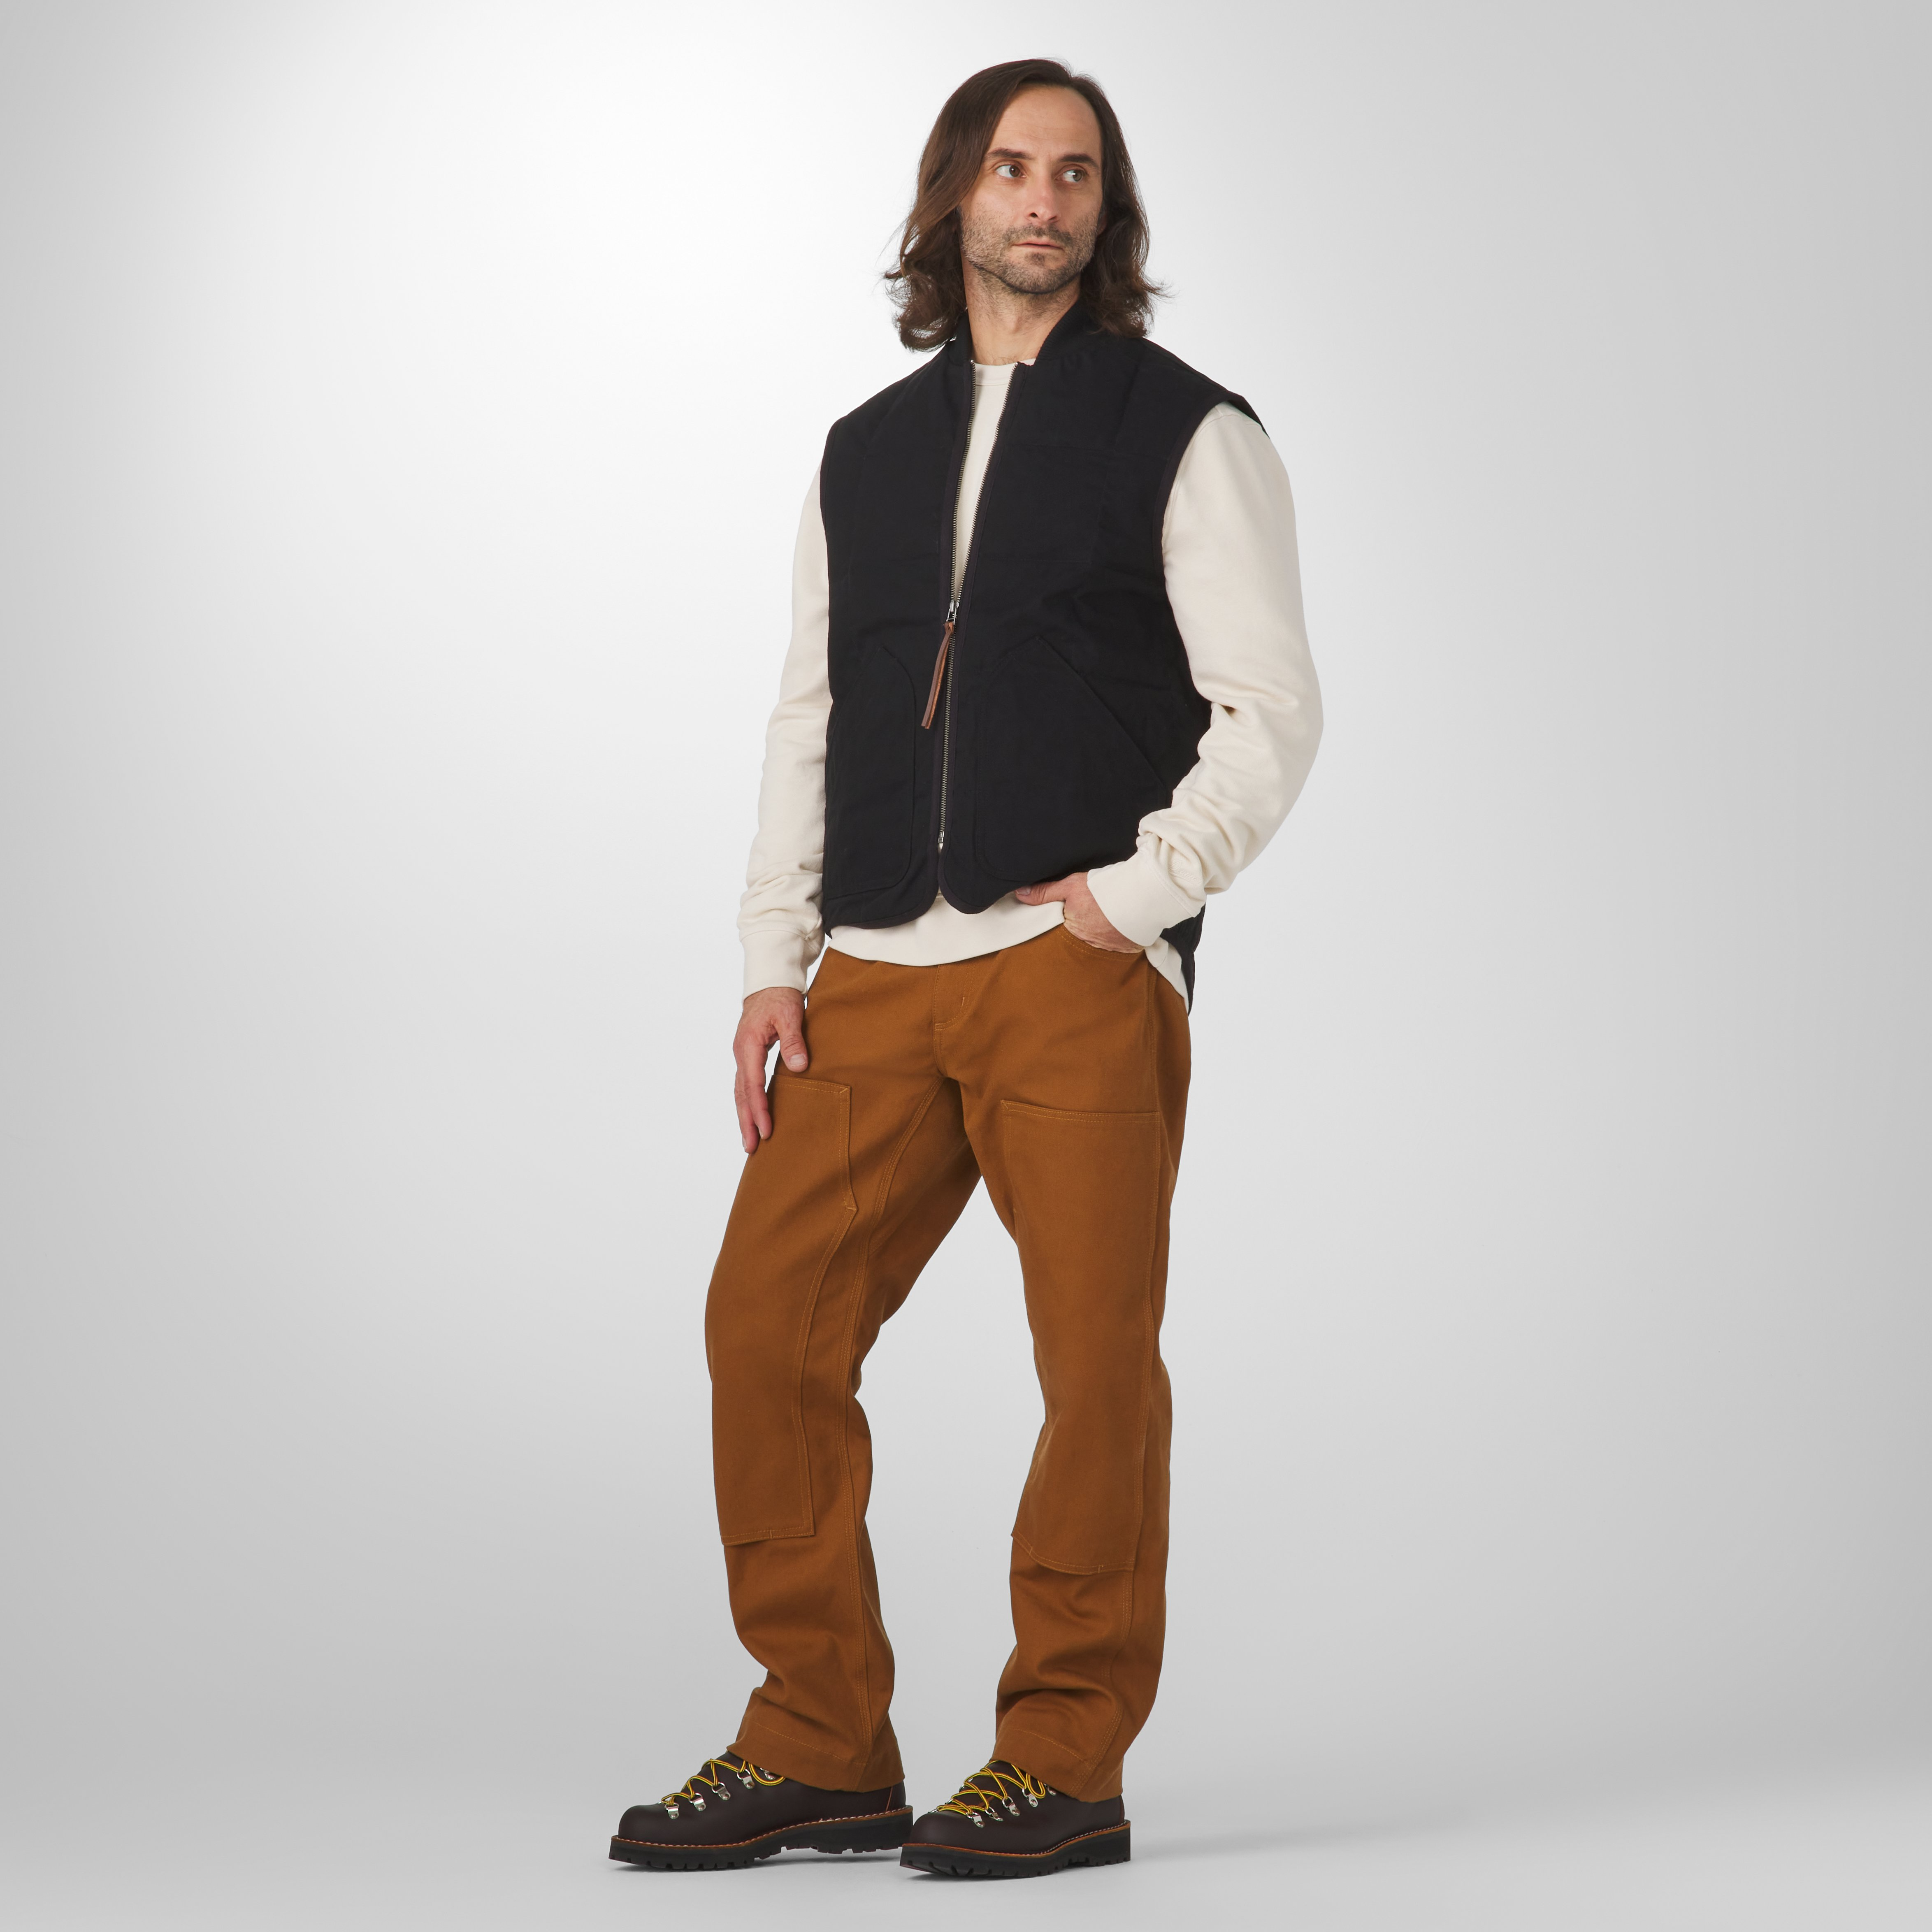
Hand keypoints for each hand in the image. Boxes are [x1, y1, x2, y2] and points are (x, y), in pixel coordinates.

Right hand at [734, 986, 807, 1152]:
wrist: (769, 982)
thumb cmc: (780, 996)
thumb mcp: (791, 1014)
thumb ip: (794, 1040)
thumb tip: (799, 1067)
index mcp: (749, 1045)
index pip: (753, 1084)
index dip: (760, 1109)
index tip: (766, 1130)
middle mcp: (741, 1053)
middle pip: (741, 1094)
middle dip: (746, 1122)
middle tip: (751, 1148)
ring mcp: (742, 1055)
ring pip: (740, 1092)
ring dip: (745, 1116)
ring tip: (749, 1142)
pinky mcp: (748, 1056)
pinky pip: (745, 1085)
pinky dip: (747, 1103)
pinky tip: (753, 1117)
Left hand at [1014, 872, 1141, 952]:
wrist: (1143, 894)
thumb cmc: (1104, 889)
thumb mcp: (1070, 886)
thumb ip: (1045, 892)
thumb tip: (1019, 894)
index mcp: (1073, 931)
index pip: (1061, 932)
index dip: (1063, 923)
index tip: (1070, 914)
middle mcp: (1089, 945)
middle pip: (1080, 939)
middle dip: (1082, 930)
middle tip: (1091, 916)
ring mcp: (1109, 949)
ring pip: (1099, 943)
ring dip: (1100, 935)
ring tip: (1105, 920)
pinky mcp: (1127, 949)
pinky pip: (1118, 946)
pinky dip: (1117, 938)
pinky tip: (1119, 927)